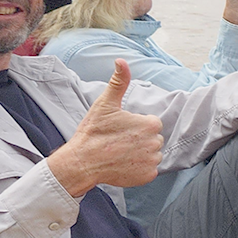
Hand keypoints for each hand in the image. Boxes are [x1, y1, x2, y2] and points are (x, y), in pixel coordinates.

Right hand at [47, 60, 162, 195]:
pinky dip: (138, 169)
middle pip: (152, 139)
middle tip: (118, 142)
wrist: (81, 162)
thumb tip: (121, 61)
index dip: (134, 126)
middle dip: (139, 139)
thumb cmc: (93, 132)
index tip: (119, 130)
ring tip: (120, 153)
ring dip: (140, 154)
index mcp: (150, 124)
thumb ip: (119, 82)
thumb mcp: (105, 104)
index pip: (150, 123)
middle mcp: (156, 142)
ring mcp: (152, 161)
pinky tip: (123, 165)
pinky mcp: (148, 177)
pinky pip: (148, 170)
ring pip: (151, 154)